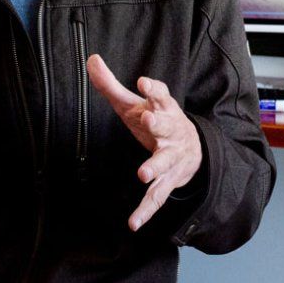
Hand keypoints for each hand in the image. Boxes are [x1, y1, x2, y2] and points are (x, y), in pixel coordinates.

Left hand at [87, 54, 201, 231]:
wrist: (192, 149)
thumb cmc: (157, 122)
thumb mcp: (135, 103)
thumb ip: (111, 85)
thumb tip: (91, 60)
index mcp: (164, 110)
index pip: (161, 95)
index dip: (153, 89)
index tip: (143, 82)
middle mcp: (171, 132)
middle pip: (166, 126)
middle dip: (158, 123)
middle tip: (147, 119)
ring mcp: (171, 158)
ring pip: (165, 162)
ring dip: (155, 167)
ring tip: (142, 174)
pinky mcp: (168, 181)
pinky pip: (157, 197)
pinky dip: (146, 210)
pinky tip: (133, 223)